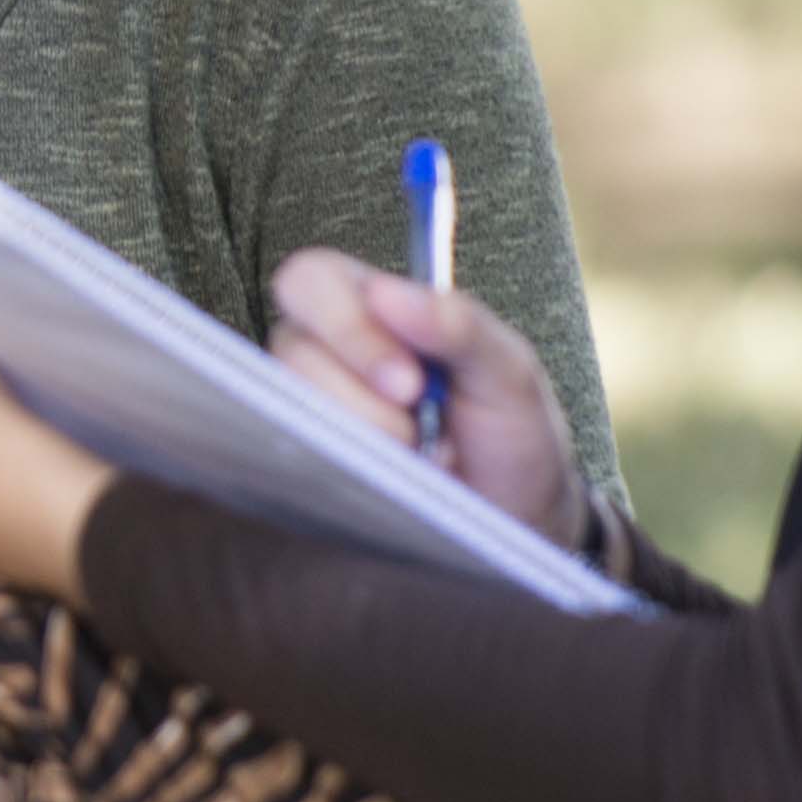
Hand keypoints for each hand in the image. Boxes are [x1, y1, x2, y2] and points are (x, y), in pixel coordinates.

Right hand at [263, 249, 591, 547]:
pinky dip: (353, 474)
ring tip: (419, 455)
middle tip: (415, 427)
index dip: (345, 324)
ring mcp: (310, 410)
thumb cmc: (509, 436)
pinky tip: (394, 481)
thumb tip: (387, 291)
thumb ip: (458, 324)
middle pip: (291, 347)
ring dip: (366, 439)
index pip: (312, 280)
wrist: (511, 521)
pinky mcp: (306, 462)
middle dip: (358, 396)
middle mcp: (327, 353)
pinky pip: (297, 460)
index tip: (409, 381)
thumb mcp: (510, 374)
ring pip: (294, 410)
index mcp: (371, 308)